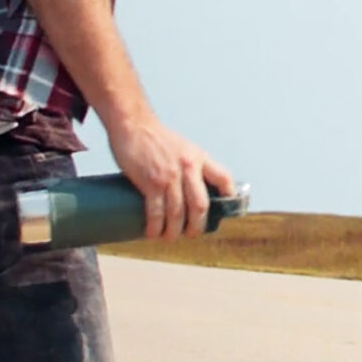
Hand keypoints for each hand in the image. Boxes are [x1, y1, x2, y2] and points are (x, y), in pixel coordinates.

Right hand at [108, 115, 235, 239]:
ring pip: (178, 213)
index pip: (223, 178)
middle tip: (190, 234)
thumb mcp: (182, 148)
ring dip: (174, 232)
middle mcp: (188, 167)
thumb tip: (190, 190)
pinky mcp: (151, 182)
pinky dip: (155, 227)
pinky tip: (153, 233)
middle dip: (197, 226)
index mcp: (199, 158)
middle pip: (200, 206)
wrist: (132, 124)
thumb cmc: (155, 138)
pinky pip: (157, 212)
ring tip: (169, 237)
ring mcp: (170, 176)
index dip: (228, 197)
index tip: (223, 212)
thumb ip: (188, 165)